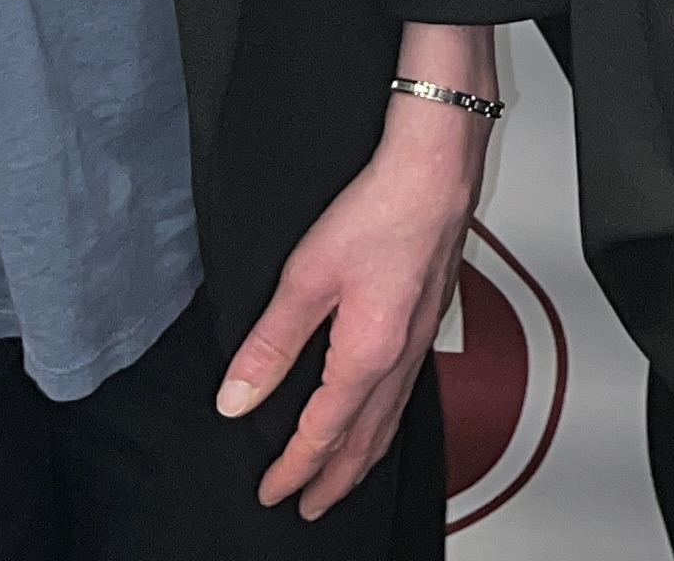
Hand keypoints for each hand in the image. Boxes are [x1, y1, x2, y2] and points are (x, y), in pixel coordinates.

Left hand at [218, 31, 496, 515]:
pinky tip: (382, 407)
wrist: (437, 166)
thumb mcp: (305, 278)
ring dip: (365, 455)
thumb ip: (270, 344)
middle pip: (367, 439)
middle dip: (335, 478)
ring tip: (345, 473)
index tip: (272, 493)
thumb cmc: (382, 210)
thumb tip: (236, 399)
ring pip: (392, 417)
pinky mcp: (430, 315)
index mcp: (368, 355)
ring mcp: (422, 337)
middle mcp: (402, 356)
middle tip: (311, 507)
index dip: (294, 469)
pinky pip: (408, 389)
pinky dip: (388, 418)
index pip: (325, 433)